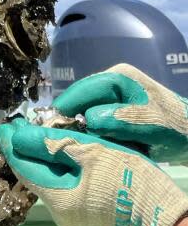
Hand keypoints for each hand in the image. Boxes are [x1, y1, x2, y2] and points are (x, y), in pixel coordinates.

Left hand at [0, 120, 187, 225]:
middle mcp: (62, 215)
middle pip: (38, 176)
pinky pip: (69, 189)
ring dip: (48, 160)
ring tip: (45, 135)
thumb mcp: (90, 153)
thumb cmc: (128, 180)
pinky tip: (68, 154)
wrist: (165, 215)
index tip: (6, 125)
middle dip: (30, 150)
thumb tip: (19, 136)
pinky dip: (64, 171)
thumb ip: (52, 144)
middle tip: (25, 126)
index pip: (25, 168)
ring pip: (53, 183)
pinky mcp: (91, 218)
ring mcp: (77, 220)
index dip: (14, 144)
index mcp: (58, 201)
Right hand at [53, 64, 187, 162]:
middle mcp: (111, 84)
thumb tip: (88, 120)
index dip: (66, 107)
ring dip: (80, 129)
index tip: (51, 127)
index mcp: (118, 78)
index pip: (83, 89)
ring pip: (84, 113)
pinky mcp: (113, 113)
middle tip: (61, 141)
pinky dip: (91, 134)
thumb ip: (121, 120)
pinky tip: (90, 147)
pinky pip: (94, 123)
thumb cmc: (174, 127)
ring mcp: (112, 98)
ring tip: (74, 146)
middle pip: (80, 101)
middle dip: (70, 120)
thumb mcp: (150, 125)